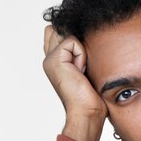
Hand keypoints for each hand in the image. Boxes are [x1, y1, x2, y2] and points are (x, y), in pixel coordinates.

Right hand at [43, 26, 107, 140]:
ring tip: (81, 70)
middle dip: (76, 42)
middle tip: (82, 66)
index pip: (58, 32)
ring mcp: (50, 59)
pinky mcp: (54, 59)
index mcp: (55, 61)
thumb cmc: (91, 96)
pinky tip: (80, 71)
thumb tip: (86, 34)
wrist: (87, 112)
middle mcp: (49, 58)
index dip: (72, 38)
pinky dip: (81, 55)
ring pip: (66, 33)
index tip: (82, 61)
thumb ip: (80, 52)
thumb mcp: (86, 69)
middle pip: (61, 29)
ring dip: (80, 49)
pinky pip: (72, 42)